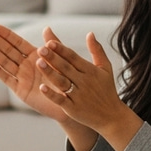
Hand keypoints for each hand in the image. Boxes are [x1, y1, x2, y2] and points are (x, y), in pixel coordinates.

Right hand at [0, 24, 71, 122]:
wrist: (71, 100)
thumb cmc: (68, 79)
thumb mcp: (61, 59)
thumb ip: (53, 45)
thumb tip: (46, 28)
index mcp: (35, 55)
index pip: (18, 42)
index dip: (6, 35)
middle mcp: (26, 65)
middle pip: (8, 50)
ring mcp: (22, 77)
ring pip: (5, 62)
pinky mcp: (20, 90)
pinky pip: (7, 78)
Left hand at [37, 30, 141, 150]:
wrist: (111, 116)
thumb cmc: (106, 90)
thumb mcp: (105, 68)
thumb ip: (97, 50)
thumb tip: (90, 33)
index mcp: (90, 70)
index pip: (73, 57)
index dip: (61, 49)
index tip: (50, 42)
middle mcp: (84, 81)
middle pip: (65, 68)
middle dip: (53, 58)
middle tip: (41, 49)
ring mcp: (78, 95)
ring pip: (62, 82)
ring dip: (50, 73)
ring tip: (38, 63)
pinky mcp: (73, 108)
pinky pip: (61, 100)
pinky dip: (51, 94)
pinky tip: (41, 87)